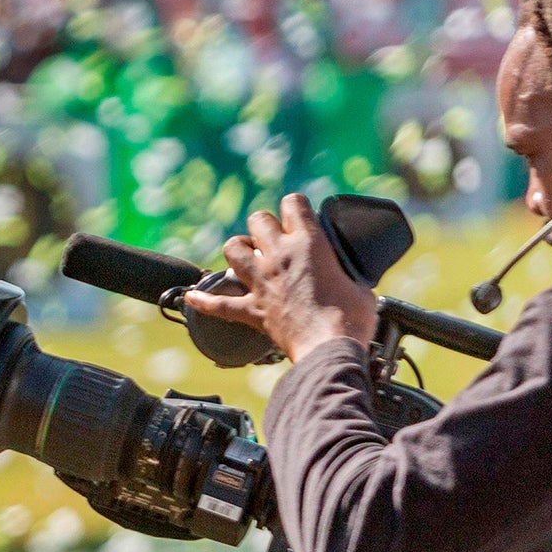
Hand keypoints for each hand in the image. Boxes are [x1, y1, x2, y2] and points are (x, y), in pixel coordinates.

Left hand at [180, 193, 378, 361]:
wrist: (330, 348)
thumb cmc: (351, 318)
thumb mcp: (360, 284)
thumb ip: (348, 272)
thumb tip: (350, 276)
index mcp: (309, 243)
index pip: (293, 204)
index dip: (295, 207)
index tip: (299, 217)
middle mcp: (279, 256)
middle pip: (258, 219)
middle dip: (264, 225)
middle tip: (274, 238)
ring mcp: (262, 281)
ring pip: (233, 249)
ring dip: (239, 249)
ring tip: (247, 256)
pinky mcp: (252, 309)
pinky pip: (217, 303)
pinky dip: (203, 301)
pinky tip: (191, 297)